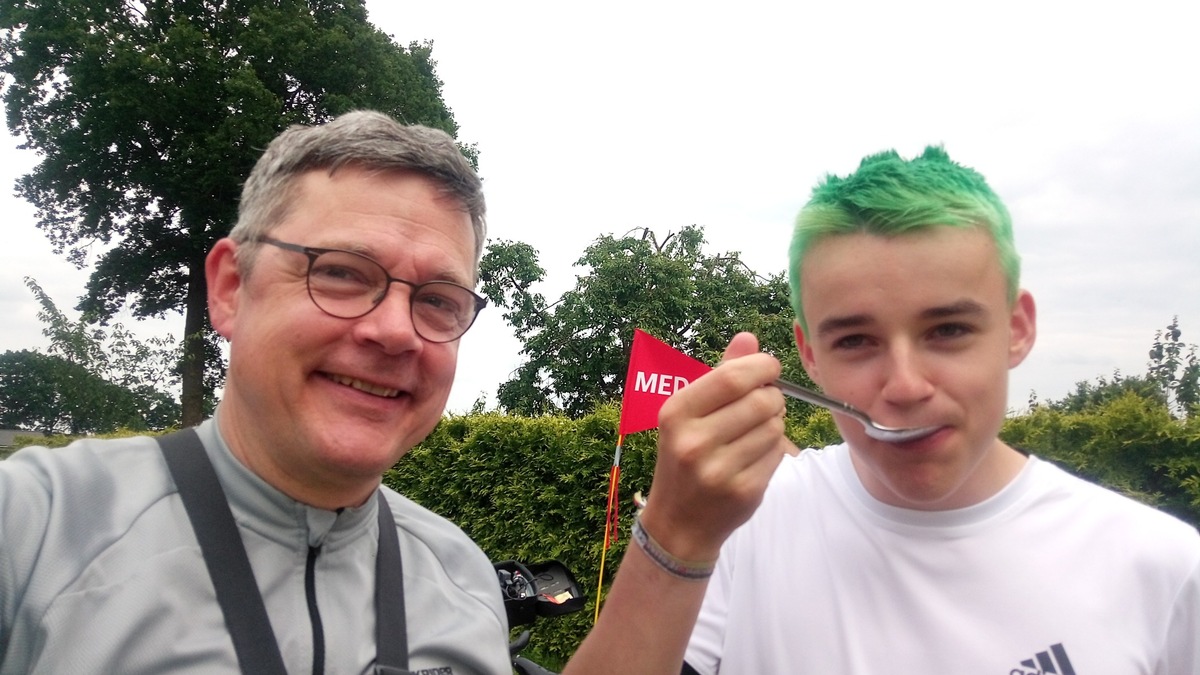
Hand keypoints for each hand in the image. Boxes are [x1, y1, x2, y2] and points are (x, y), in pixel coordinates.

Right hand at [640, 332, 791, 562]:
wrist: (679, 522)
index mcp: (676, 413)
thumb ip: (720, 374)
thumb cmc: (685, 457)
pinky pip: (779, 454)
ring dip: (775, 423)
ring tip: (757, 430)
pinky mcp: (744, 491)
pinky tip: (757, 454)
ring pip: (775, 427)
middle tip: (766, 402)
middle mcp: (693, 441)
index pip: (732, 377)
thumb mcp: (690, 414)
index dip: (761, 367)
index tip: (769, 369)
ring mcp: (718, 470)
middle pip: (761, 400)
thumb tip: (748, 338)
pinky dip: (776, 449)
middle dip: (773, 396)